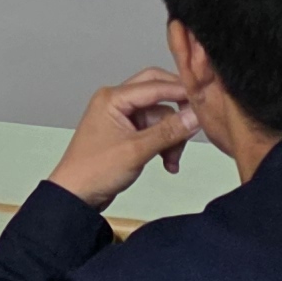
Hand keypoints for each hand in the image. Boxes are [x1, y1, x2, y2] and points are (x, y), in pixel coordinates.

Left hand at [46, 68, 196, 208]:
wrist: (76, 196)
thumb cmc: (94, 171)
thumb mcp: (137, 151)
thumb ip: (168, 132)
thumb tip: (195, 116)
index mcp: (113, 98)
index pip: (155, 85)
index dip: (182, 92)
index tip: (205, 102)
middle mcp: (117, 102)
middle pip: (159, 94)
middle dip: (177, 111)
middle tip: (194, 123)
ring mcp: (123, 117)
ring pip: (160, 115)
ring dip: (172, 136)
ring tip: (173, 159)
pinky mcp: (128, 133)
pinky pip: (155, 130)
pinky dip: (165, 144)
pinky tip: (169, 163)